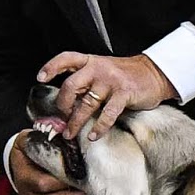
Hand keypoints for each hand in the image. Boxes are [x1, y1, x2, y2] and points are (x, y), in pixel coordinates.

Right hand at [9, 137, 87, 194]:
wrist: (17, 161)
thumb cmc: (26, 148)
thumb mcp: (29, 138)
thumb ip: (44, 137)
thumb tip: (66, 131)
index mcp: (23, 175)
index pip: (42, 183)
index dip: (60, 183)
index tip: (78, 177)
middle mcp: (26, 192)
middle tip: (87, 191)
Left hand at [38, 51, 178, 139]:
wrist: (154, 73)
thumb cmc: (125, 75)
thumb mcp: (103, 70)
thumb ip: (85, 82)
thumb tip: (66, 104)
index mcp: (91, 61)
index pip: (66, 59)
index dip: (51, 67)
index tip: (40, 78)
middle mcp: (98, 69)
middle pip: (71, 85)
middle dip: (63, 104)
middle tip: (62, 117)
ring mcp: (111, 81)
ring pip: (86, 104)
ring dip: (76, 122)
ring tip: (70, 133)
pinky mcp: (124, 93)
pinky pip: (107, 114)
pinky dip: (99, 127)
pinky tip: (93, 135)